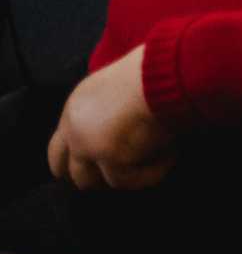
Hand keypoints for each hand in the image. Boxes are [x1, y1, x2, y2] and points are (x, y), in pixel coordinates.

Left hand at [49, 47, 175, 190]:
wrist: (168, 75)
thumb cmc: (154, 71)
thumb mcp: (120, 85)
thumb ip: (110, 109)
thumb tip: (123, 128)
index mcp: (75, 109)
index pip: (57, 149)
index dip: (74, 162)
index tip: (99, 167)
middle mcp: (74, 130)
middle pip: (66, 171)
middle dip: (91, 178)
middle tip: (123, 173)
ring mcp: (90, 148)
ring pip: (93, 182)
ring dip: (123, 174)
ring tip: (152, 156)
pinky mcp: (113, 161)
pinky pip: (131, 182)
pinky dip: (154, 171)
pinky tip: (172, 152)